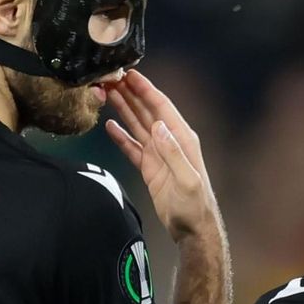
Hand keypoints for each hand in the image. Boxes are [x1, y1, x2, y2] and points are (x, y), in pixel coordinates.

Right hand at [105, 70, 219, 240]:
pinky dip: (121, 136)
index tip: (130, 74)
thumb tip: (159, 126)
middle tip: (111, 78)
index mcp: (182, 138)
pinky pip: (132, 147)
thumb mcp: (187, 179)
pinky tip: (109, 126)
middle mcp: (170, 141)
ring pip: (138, 125)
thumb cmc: (195, 205)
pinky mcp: (149, 167)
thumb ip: (173, 153)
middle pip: (147, 111)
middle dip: (130, 93)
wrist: (192, 229)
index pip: (161, 106)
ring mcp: (158, 154)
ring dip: (124, 109)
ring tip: (108, 94)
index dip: (145, 89)